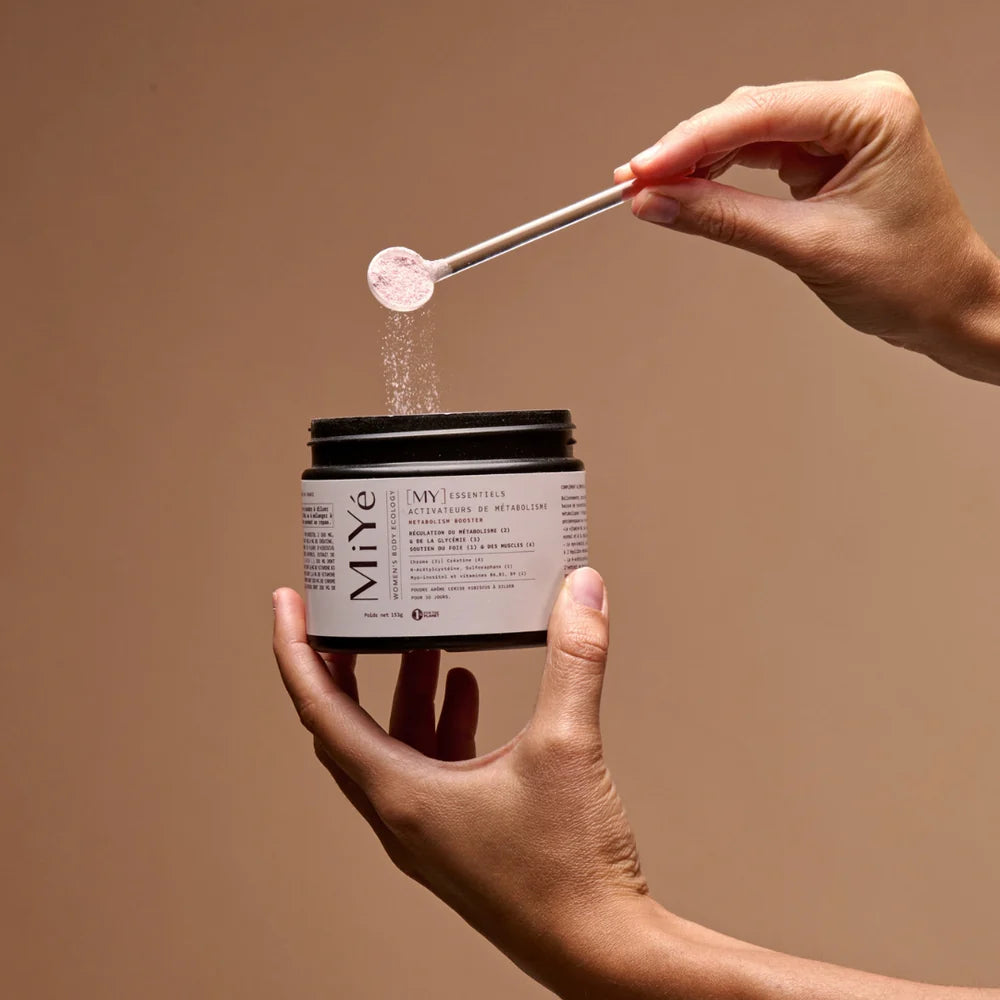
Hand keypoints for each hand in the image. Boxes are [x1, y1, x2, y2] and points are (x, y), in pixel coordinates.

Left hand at [273, 569, 654, 995]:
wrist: (601, 952)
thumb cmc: (568, 871)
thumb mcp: (566, 747)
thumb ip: (573, 660)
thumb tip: (580, 591)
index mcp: (399, 794)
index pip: (320, 709)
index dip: (296, 650)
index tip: (289, 604)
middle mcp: (400, 816)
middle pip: (345, 727)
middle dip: (346, 666)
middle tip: (352, 619)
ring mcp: (428, 832)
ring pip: (390, 747)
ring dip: (402, 694)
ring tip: (426, 644)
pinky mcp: (459, 838)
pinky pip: (428, 769)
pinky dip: (438, 726)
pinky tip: (467, 694)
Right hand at [616, 71, 999, 383]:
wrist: (946, 308)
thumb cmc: (910, 277)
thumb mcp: (806, 247)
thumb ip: (724, 219)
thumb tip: (659, 203)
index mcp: (872, 111)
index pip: (760, 114)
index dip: (690, 142)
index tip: (641, 170)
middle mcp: (858, 108)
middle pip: (748, 115)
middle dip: (688, 151)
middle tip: (635, 183)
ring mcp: (841, 130)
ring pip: (748, 134)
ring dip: (698, 163)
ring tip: (652, 191)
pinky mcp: (826, 156)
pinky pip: (760, 156)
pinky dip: (722, 176)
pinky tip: (688, 190)